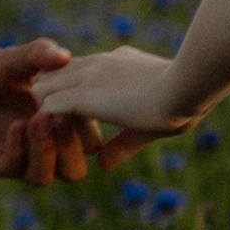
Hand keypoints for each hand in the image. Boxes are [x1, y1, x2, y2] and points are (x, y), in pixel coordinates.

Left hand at [0, 41, 96, 184]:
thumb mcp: (17, 59)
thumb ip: (40, 54)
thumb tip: (64, 56)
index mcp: (61, 126)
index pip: (89, 141)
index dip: (88, 129)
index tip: (82, 104)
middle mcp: (44, 148)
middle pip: (74, 170)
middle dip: (70, 148)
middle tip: (62, 119)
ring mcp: (20, 160)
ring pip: (45, 176)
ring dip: (45, 150)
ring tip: (38, 119)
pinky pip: (14, 168)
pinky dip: (18, 148)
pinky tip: (16, 126)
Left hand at [33, 44, 198, 165]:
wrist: (187, 84)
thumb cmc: (183, 101)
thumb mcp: (148, 126)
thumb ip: (122, 144)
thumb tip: (102, 166)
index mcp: (116, 63)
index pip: (78, 70)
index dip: (72, 94)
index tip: (79, 119)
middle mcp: (96, 64)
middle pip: (52, 74)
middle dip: (50, 100)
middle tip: (60, 132)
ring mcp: (86, 78)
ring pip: (42, 88)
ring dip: (46, 113)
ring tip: (58, 138)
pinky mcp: (81, 95)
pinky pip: (47, 107)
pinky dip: (48, 125)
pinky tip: (60, 141)